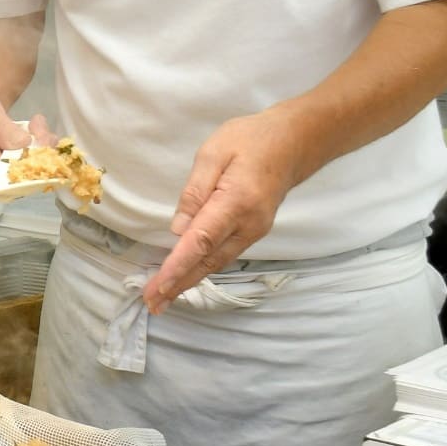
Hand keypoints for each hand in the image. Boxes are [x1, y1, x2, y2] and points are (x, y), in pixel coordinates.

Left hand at [143, 107, 309, 313]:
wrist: (294, 142)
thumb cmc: (250, 140)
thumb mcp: (214, 152)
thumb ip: (195, 191)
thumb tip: (178, 228)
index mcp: (235, 202)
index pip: (200, 241)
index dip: (177, 267)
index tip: (158, 287)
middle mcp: (248, 225)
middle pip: (208, 261)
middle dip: (178, 284)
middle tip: (152, 305)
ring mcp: (254, 231)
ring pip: (216, 262)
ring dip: (188, 281)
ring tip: (162, 299)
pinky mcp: (254, 231)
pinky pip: (223, 255)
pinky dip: (202, 269)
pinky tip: (186, 277)